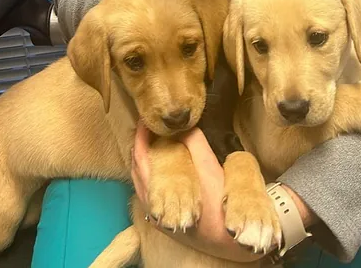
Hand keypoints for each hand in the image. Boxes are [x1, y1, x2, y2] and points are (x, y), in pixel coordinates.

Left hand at [131, 123, 263, 262]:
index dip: (141, 135)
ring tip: (152, 144)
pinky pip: (146, 193)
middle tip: (148, 128)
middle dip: (140, 145)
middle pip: (135, 168)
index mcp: (156, 186)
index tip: (146, 120)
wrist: (225, 239)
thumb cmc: (218, 202)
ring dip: (143, 161)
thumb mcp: (209, 166)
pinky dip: (147, 175)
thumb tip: (184, 126)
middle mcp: (149, 202)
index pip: (139, 154)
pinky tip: (160, 170)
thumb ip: (194, 143)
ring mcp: (154, 213)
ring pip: (139, 182)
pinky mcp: (161, 220)